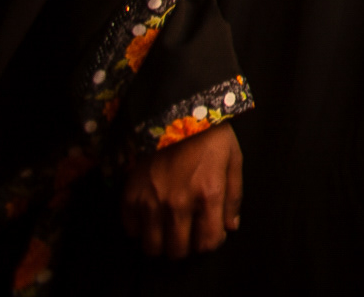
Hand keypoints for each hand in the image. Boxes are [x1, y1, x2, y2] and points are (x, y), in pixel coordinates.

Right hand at [122, 122, 242, 258]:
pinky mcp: (130, 195)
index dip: (210, 243)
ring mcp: (151, 201)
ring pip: (152, 247)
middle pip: (177, 251)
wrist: (176, 112)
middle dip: (186, 246)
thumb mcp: (233, 161)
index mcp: (208, 194)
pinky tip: (150, 217)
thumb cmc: (210, 136)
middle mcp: (178, 203)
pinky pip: (130, 230)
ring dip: (162, 243)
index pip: (207, 243)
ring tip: (168, 229)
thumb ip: (233, 197)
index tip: (209, 234)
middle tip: (188, 233)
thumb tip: (230, 227)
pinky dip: (140, 229)